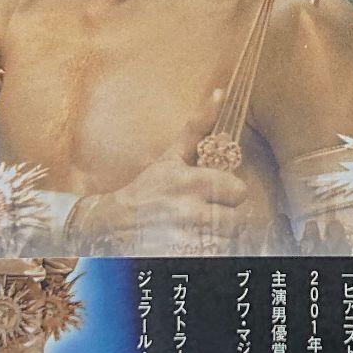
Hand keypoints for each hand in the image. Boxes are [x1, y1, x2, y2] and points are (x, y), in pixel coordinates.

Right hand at [81, 90, 247, 252]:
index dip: (230, 193)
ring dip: (218, 239)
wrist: (112, 225)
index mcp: (190, 182)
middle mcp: (189, 212)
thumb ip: (198, 126)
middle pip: (237, 220)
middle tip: (206, 214)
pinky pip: (216, 257)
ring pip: (228, 242)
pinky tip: (193, 245)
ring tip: (198, 231)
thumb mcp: (171, 156)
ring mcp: (186, 240)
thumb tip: (220, 93)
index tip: (216, 194)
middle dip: (225, 218)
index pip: (239, 191)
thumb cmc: (148, 188)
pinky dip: (209, 253)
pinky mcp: (182, 259)